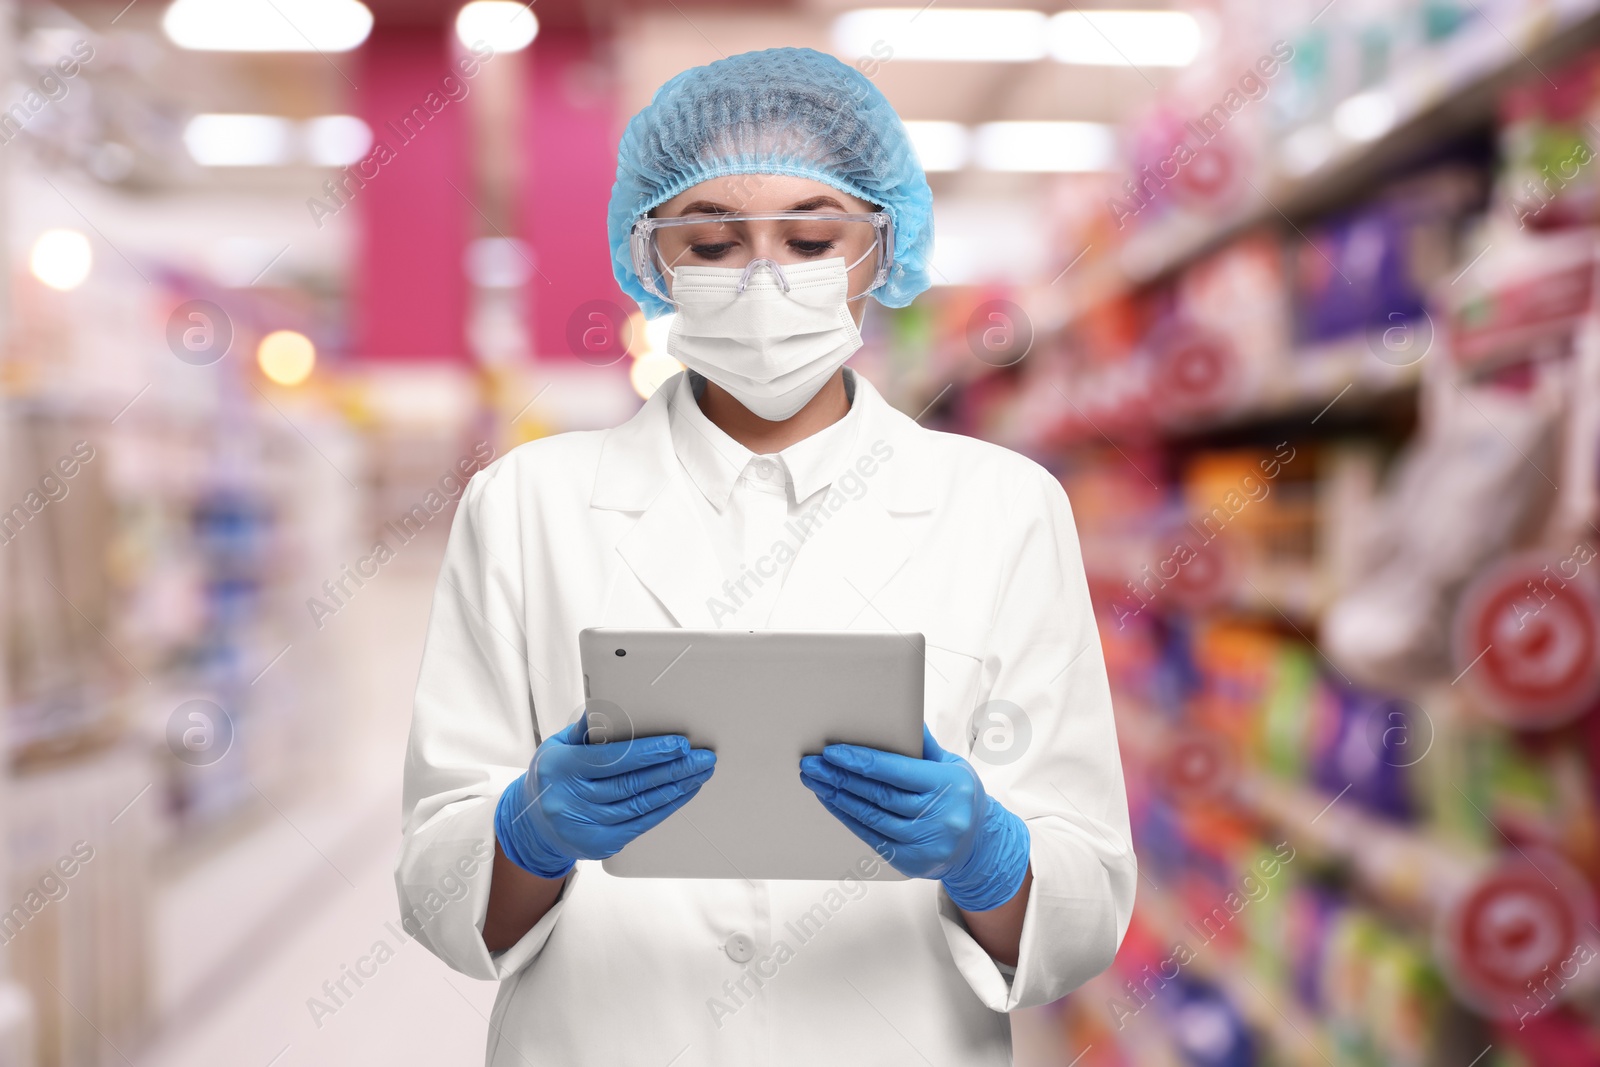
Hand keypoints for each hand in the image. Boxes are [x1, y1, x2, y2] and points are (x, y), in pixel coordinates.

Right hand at [495, 718, 715, 878]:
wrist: (531, 823)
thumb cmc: (552, 776)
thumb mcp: (558, 745)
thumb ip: (585, 729)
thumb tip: (609, 707)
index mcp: (560, 768)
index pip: (612, 758)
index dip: (649, 752)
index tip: (679, 744)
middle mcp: (569, 800)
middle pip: (631, 783)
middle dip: (673, 769)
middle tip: (701, 758)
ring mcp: (583, 827)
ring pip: (640, 805)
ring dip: (675, 788)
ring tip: (699, 774)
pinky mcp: (597, 844)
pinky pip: (639, 824)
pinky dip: (664, 808)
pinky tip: (681, 794)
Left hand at [799, 725, 1029, 911]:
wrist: (979, 845)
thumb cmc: (960, 798)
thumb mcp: (951, 766)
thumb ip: (924, 744)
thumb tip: (901, 713)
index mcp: (948, 785)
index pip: (896, 771)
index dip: (861, 761)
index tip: (833, 751)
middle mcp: (939, 816)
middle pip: (878, 794)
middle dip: (841, 777)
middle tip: (813, 764)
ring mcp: (924, 842)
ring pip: (871, 816)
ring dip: (838, 797)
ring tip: (816, 780)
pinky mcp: (911, 861)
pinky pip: (871, 836)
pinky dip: (848, 817)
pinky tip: (833, 801)